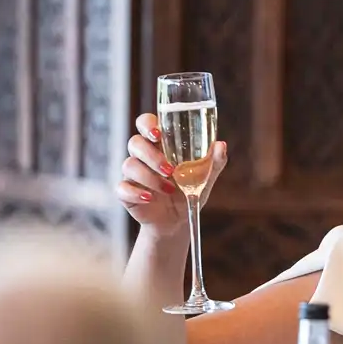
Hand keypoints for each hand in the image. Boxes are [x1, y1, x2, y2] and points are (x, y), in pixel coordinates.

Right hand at [118, 112, 225, 237]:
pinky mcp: (126, 192)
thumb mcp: (205, 176)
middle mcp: (143, 156)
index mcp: (160, 144)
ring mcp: (132, 174)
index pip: (145, 123)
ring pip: (129, 165)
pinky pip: (122, 188)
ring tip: (169, 189)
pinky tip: (149, 198)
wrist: (179, 220)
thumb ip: (213, 160)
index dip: (147, 124)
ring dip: (150, 177)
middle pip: (135, 143)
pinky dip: (136, 192)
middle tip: (170, 170)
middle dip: (151, 155)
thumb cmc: (189, 190)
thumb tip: (220, 145)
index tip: (158, 133)